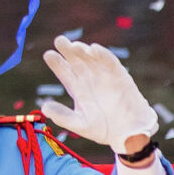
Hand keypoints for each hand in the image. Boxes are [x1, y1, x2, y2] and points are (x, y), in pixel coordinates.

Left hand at [39, 36, 159, 154]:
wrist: (129, 134)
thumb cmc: (104, 130)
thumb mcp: (80, 124)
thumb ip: (63, 116)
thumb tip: (44, 106)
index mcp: (78, 89)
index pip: (65, 73)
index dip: (57, 64)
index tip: (48, 54)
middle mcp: (90, 79)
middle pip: (76, 61)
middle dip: (68, 51)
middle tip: (59, 40)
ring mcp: (104, 76)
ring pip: (92, 59)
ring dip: (84, 51)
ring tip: (75, 46)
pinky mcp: (120, 77)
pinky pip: (111, 63)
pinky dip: (103, 55)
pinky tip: (94, 49)